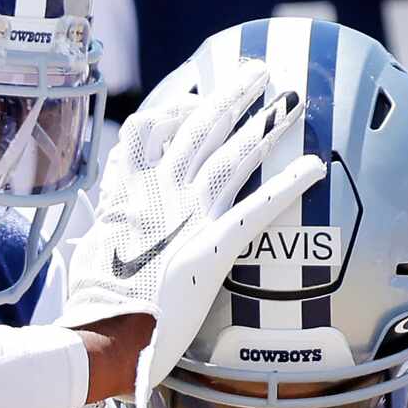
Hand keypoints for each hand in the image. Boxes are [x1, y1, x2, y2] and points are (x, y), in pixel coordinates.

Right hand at [63, 65, 329, 404]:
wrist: (102, 337)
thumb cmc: (96, 305)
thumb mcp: (94, 248)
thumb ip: (112, 219)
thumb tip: (116, 203)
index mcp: (127, 193)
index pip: (147, 130)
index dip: (173, 111)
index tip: (192, 102)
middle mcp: (158, 195)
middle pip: (198, 128)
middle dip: (230, 95)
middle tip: (258, 71)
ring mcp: (187, 217)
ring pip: (230, 156)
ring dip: (263, 125)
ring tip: (292, 101)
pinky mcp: (212, 247)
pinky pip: (256, 207)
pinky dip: (285, 184)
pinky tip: (313, 166)